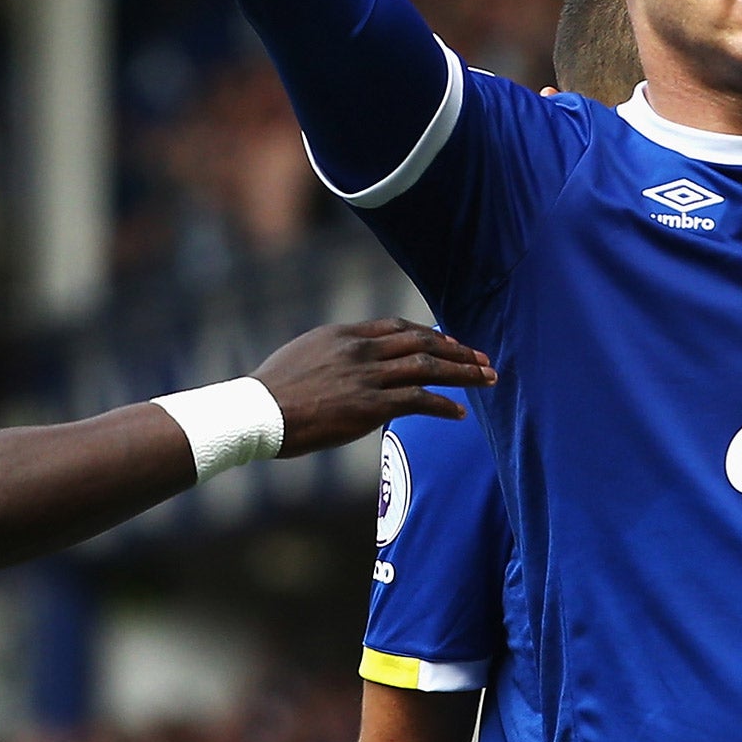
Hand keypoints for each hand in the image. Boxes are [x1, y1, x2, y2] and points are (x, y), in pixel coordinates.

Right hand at [251, 319, 496, 456]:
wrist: (254, 413)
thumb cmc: (270, 394)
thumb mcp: (303, 358)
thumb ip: (333, 357)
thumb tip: (347, 369)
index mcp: (345, 334)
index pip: (399, 328)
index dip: (430, 335)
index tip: (451, 342)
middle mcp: (361, 349)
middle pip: (423, 342)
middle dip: (458, 351)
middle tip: (484, 358)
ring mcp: (367, 375)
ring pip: (429, 366)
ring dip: (463, 373)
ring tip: (487, 379)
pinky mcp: (370, 404)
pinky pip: (419, 400)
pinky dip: (444, 405)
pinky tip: (460, 413)